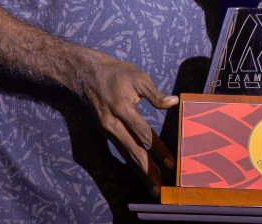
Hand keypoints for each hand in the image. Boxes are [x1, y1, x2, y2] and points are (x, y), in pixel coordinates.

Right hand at [70, 48, 178, 182]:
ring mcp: (106, 129)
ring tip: (153, 187)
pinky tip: (140, 172)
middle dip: (148, 170)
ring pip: (125, 154)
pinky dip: (131, 162)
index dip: (158, 149)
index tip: (170, 162)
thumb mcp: (138, 77)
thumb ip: (155, 94)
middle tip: (161, 188)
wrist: (87, 73)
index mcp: (122, 108)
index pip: (143, 134)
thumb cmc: (117, 74)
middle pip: (133, 151)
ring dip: (139, 172)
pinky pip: (120, 150)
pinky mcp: (104, 132)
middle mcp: (112, 123)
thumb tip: (174, 102)